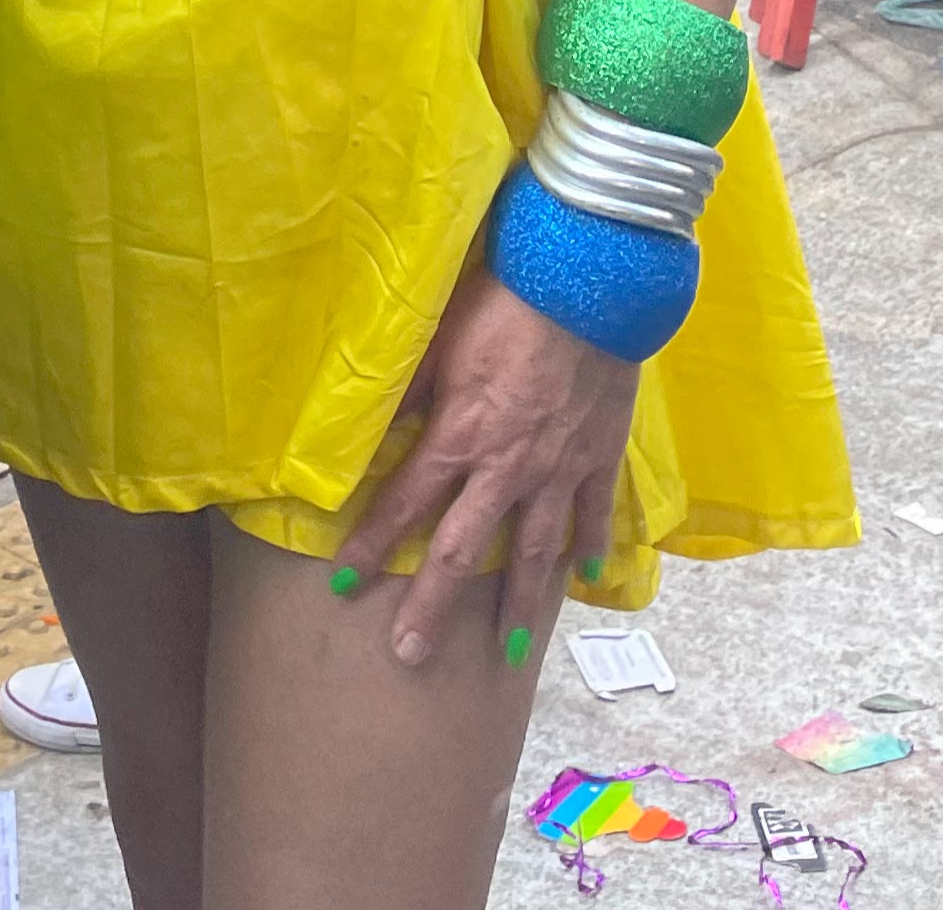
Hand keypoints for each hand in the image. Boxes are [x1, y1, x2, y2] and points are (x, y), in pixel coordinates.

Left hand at [333, 256, 638, 667]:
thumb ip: (406, 391)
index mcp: (459, 438)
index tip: (343, 584)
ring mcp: (558, 470)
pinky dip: (588, 549)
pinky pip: (593, 516)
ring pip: (533, 552)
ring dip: (518, 605)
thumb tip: (369, 427)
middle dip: (433, 605)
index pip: (404, 502)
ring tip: (509, 653)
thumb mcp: (439, 342)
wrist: (586, 287)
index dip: (371, 544)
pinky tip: (582, 579)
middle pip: (463, 548)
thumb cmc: (502, 305)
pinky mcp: (599, 458)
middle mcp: (506, 469)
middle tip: (409, 655)